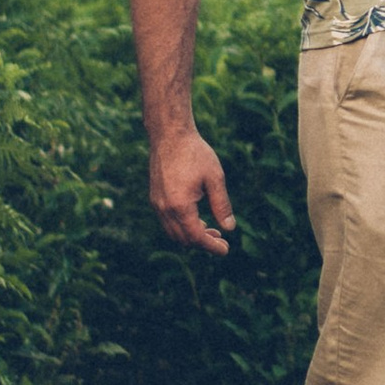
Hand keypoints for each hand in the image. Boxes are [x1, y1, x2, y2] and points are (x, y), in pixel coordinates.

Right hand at [149, 131, 235, 257]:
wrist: (169, 135)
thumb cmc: (195, 153)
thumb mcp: (215, 178)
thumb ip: (222, 205)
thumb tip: (229, 228)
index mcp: (180, 205)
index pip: (196, 237)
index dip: (212, 246)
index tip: (225, 250)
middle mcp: (165, 209)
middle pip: (184, 239)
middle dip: (203, 243)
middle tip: (221, 240)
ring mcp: (157, 204)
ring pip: (173, 233)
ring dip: (191, 236)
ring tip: (211, 230)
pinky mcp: (155, 198)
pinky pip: (167, 222)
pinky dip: (182, 227)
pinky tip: (197, 219)